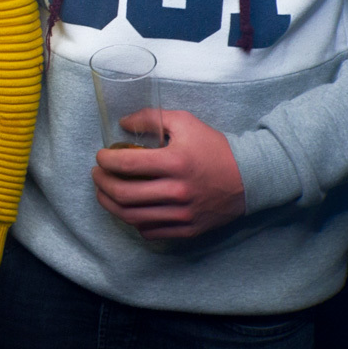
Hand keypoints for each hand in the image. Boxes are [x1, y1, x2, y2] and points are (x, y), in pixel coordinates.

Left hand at [92, 109, 246, 239]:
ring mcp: (182, 214)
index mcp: (175, 162)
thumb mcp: (185, 122)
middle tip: (97, 175)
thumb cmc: (214, 146)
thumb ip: (151, 118)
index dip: (105, 161)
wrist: (250, 177)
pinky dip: (134, 221)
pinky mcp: (188, 229)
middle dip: (101, 183)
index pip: (126, 165)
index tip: (100, 156)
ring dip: (110, 204)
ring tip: (104, 192)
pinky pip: (150, 230)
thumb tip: (122, 123)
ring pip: (132, 216)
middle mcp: (177, 191)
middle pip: (123, 194)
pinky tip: (129, 209)